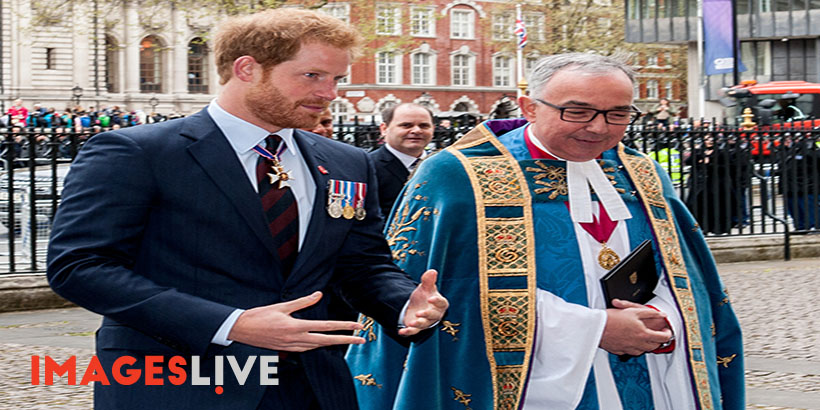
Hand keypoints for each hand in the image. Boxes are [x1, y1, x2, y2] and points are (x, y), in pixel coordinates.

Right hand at [228, 291, 364, 351]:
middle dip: (346, 340)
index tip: (357, 326)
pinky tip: (321, 343)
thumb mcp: (282, 305)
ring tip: (346, 340)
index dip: (343, 326)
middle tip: (361, 340)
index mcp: (296, 327)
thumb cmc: (260, 315)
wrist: (240, 330)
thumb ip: (303, 301)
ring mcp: (291, 346)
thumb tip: (319, 294)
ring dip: (332, 344)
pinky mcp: (286, 350)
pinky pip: (306, 349)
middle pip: (327, 341)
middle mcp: (296, 339)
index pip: (326, 327)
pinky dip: (316, 346)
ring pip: (317, 347)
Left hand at [399, 269, 448, 335]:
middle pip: (433, 316)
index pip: (441, 303)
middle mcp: (435, 314)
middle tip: (420, 313)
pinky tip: (401, 331)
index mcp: (440, 304)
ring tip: (411, 322)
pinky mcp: (417, 328)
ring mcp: (426, 322)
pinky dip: (408, 332)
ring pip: (424, 325)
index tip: (430, 298)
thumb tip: (432, 271)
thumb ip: (428, 280)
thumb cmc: (425, 295)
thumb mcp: (426, 287)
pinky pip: (414, 331)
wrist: (417, 304)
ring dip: (418, 324)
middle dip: (427, 315)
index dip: (437, 301)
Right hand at [599, 299, 672, 355]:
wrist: (596, 327)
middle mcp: (638, 344)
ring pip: (644, 350)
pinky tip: (630, 340)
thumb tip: (661, 314)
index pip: (663, 338)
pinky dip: (634, 347)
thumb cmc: (611, 319)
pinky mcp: (620, 351)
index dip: (667, 334)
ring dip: (647, 344)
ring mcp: (629, 349)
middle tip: (657, 334)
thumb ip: (651, 313)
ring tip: (644, 336)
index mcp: (643, 334)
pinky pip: (631, 351)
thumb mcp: (634, 311)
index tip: (666, 331)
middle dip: (658, 340)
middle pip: (655, 346)